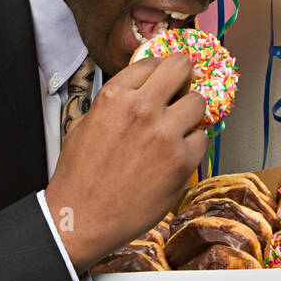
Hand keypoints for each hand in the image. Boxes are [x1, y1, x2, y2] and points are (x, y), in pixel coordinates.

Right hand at [44, 52, 206, 271]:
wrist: (81, 218)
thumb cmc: (79, 176)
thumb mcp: (83, 124)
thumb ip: (112, 104)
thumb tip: (134, 93)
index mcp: (115, 95)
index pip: (152, 62)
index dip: (159, 72)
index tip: (163, 81)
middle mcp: (142, 108)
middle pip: (181, 67)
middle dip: (183, 78)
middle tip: (180, 91)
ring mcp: (165, 133)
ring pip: (198, 102)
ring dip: (190, 114)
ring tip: (177, 129)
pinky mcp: (181, 161)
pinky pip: (201, 139)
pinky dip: (192, 145)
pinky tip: (176, 155)